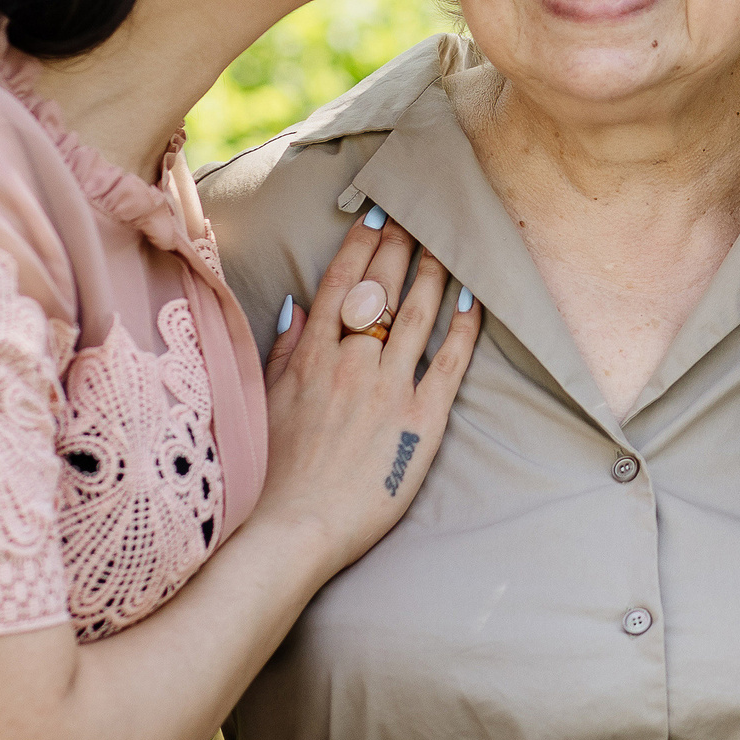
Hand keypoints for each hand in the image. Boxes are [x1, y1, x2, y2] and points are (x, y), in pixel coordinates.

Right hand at [256, 207, 480, 573]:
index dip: (361, 245)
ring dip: (433, 273)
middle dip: (400, 245)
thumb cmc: (273, 471)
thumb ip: (283, 350)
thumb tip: (296, 306)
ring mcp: (389, 388)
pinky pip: (449, 362)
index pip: (340, 284)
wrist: (295, 527)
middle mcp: (352, 362)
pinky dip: (464, 327)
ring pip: (417, 314)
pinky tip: (473, 299)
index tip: (376, 215)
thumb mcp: (265, 401)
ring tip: (445, 243)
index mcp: (311, 356)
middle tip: (417, 212)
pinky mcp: (421, 419)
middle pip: (381, 289)